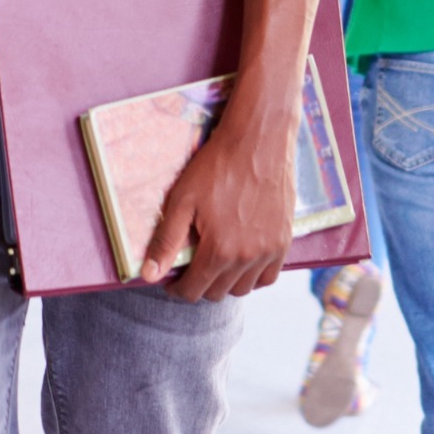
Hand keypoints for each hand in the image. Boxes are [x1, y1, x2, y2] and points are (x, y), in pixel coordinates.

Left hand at [137, 113, 294, 301]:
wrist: (258, 140)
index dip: (178, 289)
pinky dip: (254, 276)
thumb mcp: (182, 200)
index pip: (194, 291)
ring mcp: (269, 250)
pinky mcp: (284, 240)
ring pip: (244, 288)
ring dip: (226, 282)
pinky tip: (241, 261)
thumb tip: (149, 276)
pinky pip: (269, 276)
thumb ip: (166, 242)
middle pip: (218, 293)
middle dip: (200, 285)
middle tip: (191, 267)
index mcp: (219, 249)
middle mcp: (247, 257)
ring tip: (215, 262)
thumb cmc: (217, 166)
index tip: (172, 281)